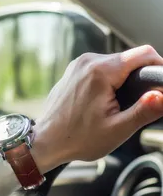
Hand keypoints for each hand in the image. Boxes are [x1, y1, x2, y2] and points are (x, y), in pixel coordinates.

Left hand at [32, 45, 162, 172]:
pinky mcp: (74, 70)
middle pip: (129, 58)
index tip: (160, 84)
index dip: (158, 66)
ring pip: (114, 63)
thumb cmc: (77, 139)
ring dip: (123, 79)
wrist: (45, 142)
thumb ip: (144, 111)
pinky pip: (100, 68)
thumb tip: (162, 96)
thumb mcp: (117, 130)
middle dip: (139, 77)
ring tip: (119, 105)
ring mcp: (79, 64)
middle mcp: (88, 61)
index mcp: (101, 71)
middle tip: (140, 103)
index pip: (143, 53)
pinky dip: (108, 80)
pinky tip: (104, 101)